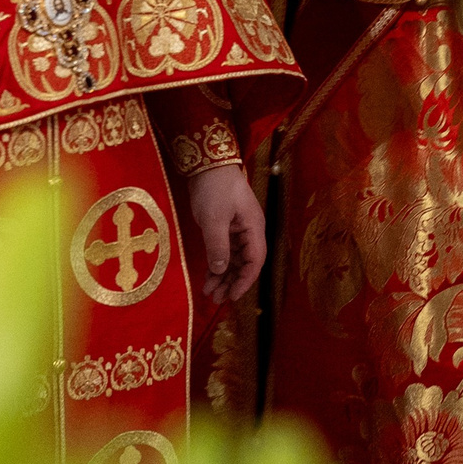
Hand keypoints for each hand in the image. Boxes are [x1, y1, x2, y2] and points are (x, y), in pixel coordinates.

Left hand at [184, 164, 266, 302]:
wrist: (207, 164)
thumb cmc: (215, 189)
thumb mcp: (214, 219)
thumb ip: (218, 246)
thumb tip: (220, 270)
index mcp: (253, 228)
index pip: (255, 261)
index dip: (245, 281)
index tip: (232, 296)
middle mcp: (249, 231)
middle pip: (245, 263)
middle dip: (231, 282)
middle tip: (216, 299)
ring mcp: (237, 229)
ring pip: (234, 260)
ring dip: (223, 276)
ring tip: (210, 293)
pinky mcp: (225, 227)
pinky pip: (224, 251)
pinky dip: (216, 265)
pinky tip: (207, 278)